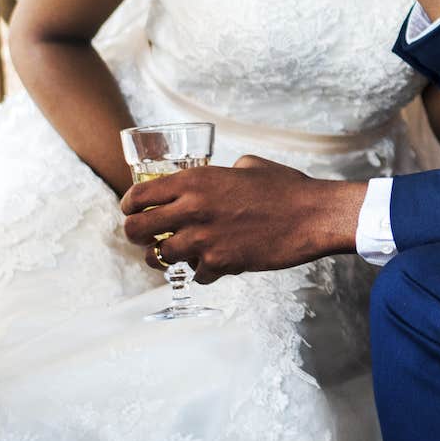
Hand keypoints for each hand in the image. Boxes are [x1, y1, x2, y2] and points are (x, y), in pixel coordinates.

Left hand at [121, 158, 366, 282]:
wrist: (311, 215)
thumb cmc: (284, 186)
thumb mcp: (247, 166)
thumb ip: (219, 174)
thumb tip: (212, 179)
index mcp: (196, 180)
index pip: (139, 196)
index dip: (128, 206)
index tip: (131, 211)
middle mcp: (192, 208)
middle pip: (136, 231)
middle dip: (136, 236)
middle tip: (146, 237)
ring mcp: (204, 239)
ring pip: (159, 257)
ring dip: (165, 257)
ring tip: (177, 253)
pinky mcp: (219, 263)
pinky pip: (194, 274)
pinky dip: (201, 271)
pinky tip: (214, 262)